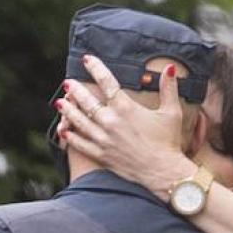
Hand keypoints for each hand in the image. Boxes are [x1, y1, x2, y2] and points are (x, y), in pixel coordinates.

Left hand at [56, 55, 196, 200]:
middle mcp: (111, 122)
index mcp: (126, 108)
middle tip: (67, 83)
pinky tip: (63, 130)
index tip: (87, 59)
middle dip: (75, 90)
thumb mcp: (171, 112)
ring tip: (60, 102)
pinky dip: (70, 136)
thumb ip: (168, 88)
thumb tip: (170, 67)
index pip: (106, 82)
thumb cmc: (168, 143)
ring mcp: (104, 139)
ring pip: (79, 121)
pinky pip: (80, 144)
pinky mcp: (101, 155)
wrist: (163, 172)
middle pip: (86, 101)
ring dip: (68, 110)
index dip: (95, 68)